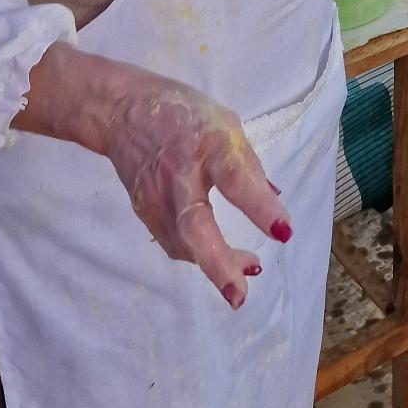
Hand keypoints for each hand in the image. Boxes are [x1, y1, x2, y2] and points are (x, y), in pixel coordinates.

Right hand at [96, 66, 290, 307]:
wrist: (124, 112)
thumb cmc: (185, 114)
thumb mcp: (227, 124)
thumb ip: (249, 166)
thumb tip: (274, 202)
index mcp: (208, 144)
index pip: (234, 177)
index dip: (259, 207)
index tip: (283, 232)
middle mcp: (178, 175)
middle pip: (195, 225)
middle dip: (219, 263)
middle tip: (240, 295)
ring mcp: (155, 197)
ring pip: (182, 244)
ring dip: (215, 265)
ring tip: (246, 273)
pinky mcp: (143, 212)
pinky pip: (173, 242)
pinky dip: (197, 255)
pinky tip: (217, 258)